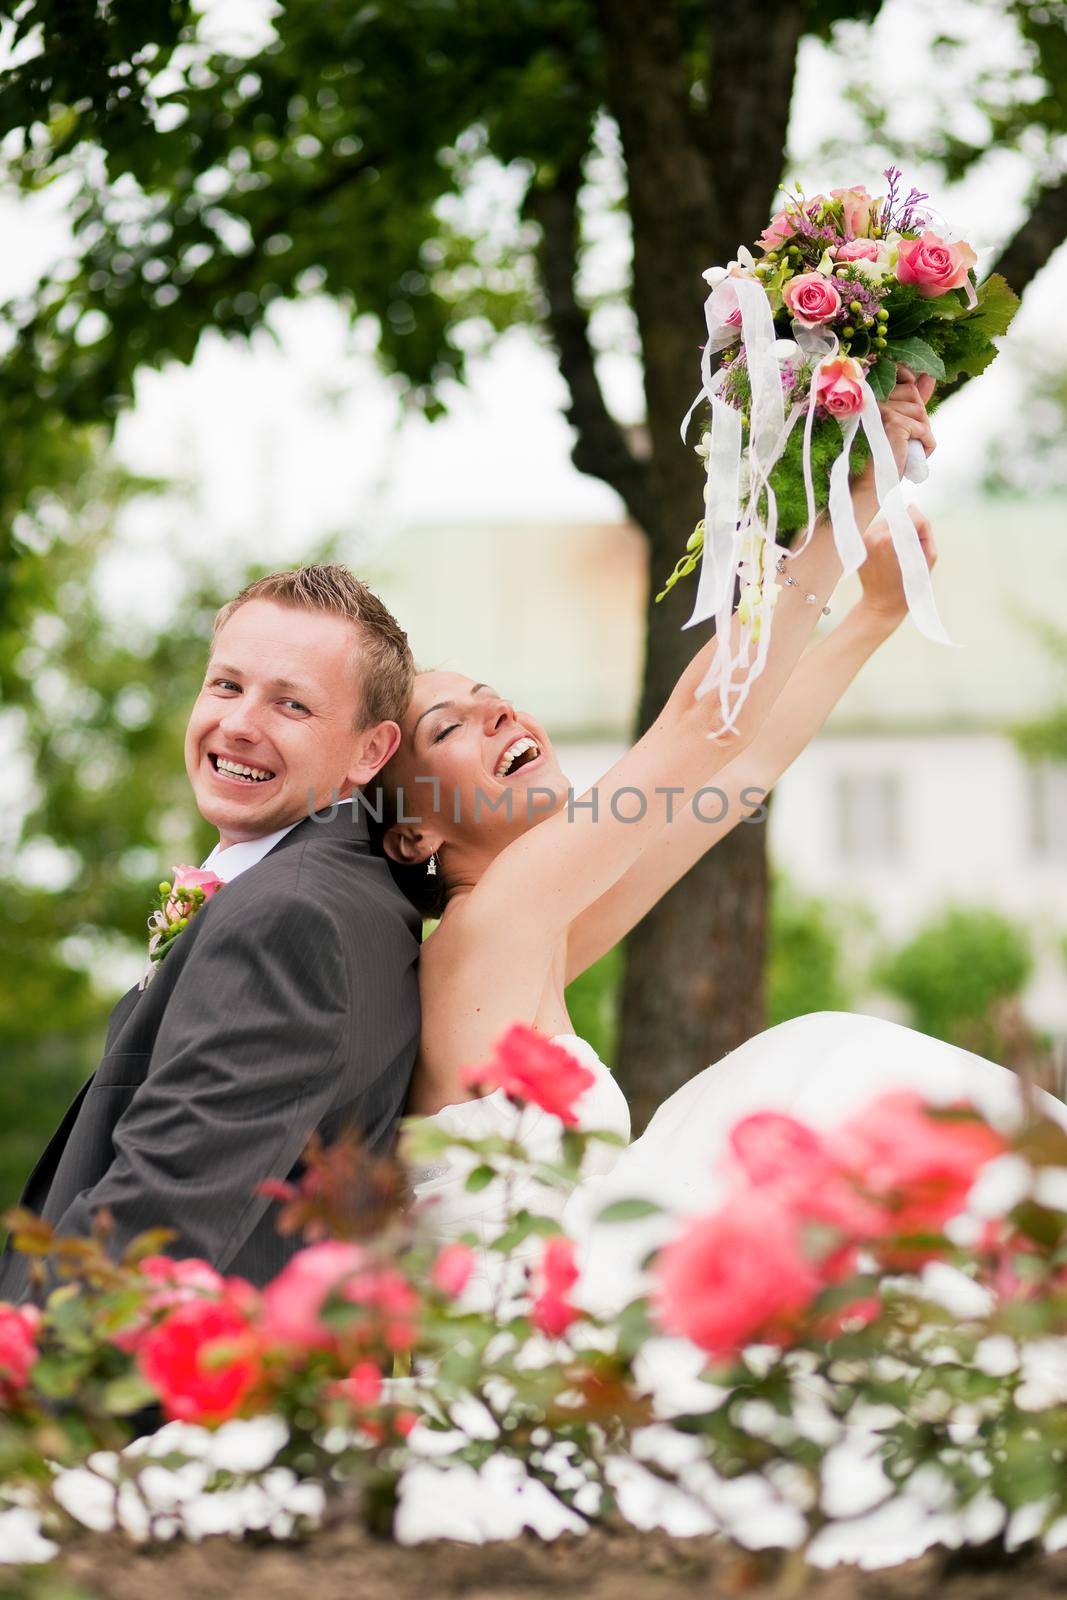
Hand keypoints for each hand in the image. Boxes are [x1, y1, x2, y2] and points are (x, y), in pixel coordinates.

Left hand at [858, 503, 936, 624]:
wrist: (881, 604)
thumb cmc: (908, 586)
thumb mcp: (927, 559)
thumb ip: (925, 530)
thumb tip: (913, 508)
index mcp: (887, 541)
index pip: (912, 517)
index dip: (922, 531)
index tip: (920, 546)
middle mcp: (872, 536)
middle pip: (899, 518)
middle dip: (908, 531)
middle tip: (909, 554)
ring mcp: (863, 539)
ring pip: (889, 523)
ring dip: (897, 534)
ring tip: (897, 556)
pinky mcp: (859, 543)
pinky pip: (879, 531)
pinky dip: (887, 538)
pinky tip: (888, 556)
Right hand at [880, 366, 935, 477]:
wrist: (869, 483)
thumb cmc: (882, 452)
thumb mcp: (899, 422)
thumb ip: (912, 398)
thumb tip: (928, 376)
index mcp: (870, 393)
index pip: (902, 376)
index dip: (912, 388)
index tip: (908, 414)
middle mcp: (873, 398)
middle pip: (914, 394)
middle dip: (918, 417)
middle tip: (908, 439)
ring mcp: (883, 409)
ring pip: (920, 412)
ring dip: (922, 433)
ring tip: (907, 448)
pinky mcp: (895, 423)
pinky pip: (924, 430)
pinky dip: (926, 445)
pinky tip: (913, 455)